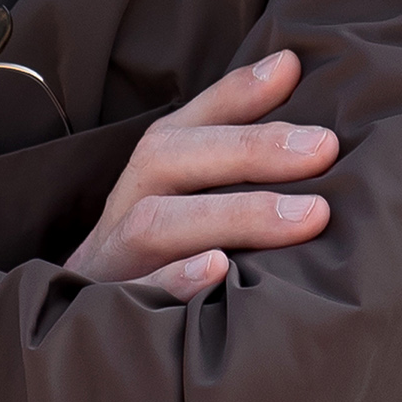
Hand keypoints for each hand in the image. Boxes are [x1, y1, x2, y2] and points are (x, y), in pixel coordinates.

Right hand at [63, 49, 335, 293]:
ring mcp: (116, 259)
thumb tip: (291, 69)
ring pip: (155, 223)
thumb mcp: (189, 197)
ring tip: (307, 215)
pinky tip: (218, 271)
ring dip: (232, 214)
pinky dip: (175, 280)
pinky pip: (137, 295)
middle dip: (249, 149)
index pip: (186, 121)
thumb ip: (234, 142)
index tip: (292, 70)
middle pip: (167, 158)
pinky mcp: (112, 312)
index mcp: (149, 174)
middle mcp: (127, 205)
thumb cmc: (162, 256)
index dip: (236, 93)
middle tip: (324, 148)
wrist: (77, 332)